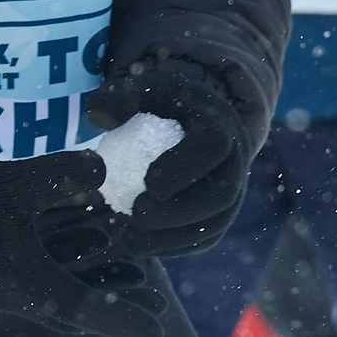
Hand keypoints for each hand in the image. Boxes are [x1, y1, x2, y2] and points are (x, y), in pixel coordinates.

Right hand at [0, 149, 166, 336]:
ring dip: (90, 283)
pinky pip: (30, 278)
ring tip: (128, 273)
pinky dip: (61, 268)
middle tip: (155, 304)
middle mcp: (11, 296)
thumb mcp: (18, 181)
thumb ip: (64, 176)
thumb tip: (101, 172)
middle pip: (76, 307)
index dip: (125, 317)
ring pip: (53, 292)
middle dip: (115, 303)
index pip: (89, 310)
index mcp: (27, 286)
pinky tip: (75, 242)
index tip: (157, 332)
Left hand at [88, 60, 251, 257]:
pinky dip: (175, 247)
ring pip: (216, 223)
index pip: (214, 145)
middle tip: (138, 213)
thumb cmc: (161, 104)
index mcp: (219, 123)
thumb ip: (119, 96)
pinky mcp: (220, 214)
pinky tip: (141, 243)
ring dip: (175, 237)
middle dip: (181, 211)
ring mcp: (233, 191)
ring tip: (132, 237)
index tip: (149, 181)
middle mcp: (235, 160)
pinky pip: (205, 238)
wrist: (191, 120)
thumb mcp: (142, 89)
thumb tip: (100, 116)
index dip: (185, 166)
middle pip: (222, 193)